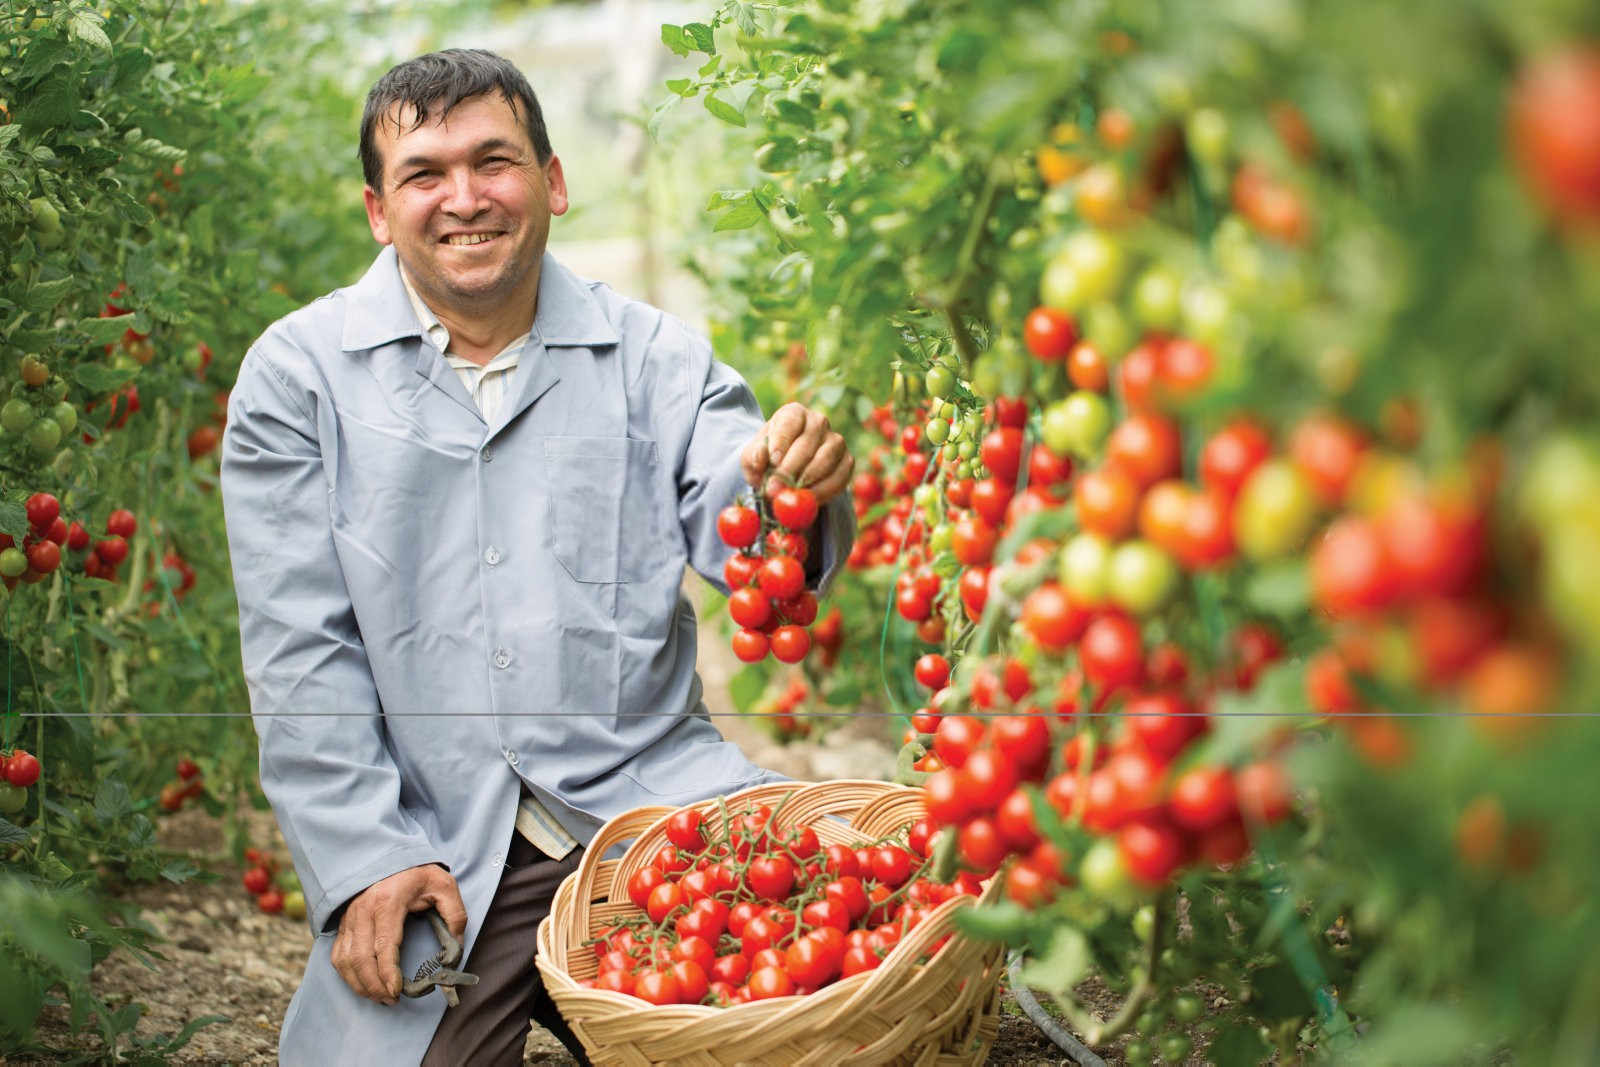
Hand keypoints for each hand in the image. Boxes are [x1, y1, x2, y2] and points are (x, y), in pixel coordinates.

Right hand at [331, 863, 466, 1004]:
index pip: (383, 945)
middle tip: (389, 1001)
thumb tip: (457, 944)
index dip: (387, 973)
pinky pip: (338, 954)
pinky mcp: (343, 922)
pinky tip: (361, 984)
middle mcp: (363, 910)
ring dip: (359, 983)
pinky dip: (347, 974)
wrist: (390, 856)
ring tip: (377, 997)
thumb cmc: (418, 872)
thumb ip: (455, 913)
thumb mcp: (444, 885)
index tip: (396, 992)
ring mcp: (349, 917)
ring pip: (345, 959)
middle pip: (360, 958)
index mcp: (388, 902)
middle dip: (373, 985)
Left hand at [741, 402, 854, 504]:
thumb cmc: (767, 462)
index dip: (782, 441)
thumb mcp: (752, 459)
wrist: (787, 475)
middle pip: (808, 442)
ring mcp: (836, 440)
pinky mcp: (847, 461)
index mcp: (793, 413)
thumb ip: (754, 456)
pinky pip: (840, 476)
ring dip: (807, 480)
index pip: (790, 421)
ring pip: (826, 458)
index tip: (773, 461)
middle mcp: (818, 421)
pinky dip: (824, 491)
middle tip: (776, 488)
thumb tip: (761, 457)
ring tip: (791, 495)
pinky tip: (808, 500)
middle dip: (790, 468)